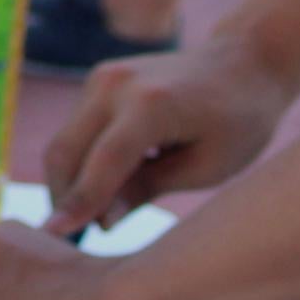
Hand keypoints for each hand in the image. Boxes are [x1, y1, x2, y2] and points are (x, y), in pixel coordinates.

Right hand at [37, 33, 299, 234]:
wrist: (244, 62)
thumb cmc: (237, 122)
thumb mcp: (205, 168)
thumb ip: (146, 190)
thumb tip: (99, 222)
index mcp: (151, 104)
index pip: (102, 163)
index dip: (78, 203)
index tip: (54, 236)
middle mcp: (116, 84)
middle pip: (65, 151)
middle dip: (64, 197)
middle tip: (78, 238)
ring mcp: (102, 76)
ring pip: (64, 142)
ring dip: (70, 181)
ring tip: (98, 213)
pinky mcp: (99, 79)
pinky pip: (76, 130)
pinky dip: (81, 162)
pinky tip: (108, 183)